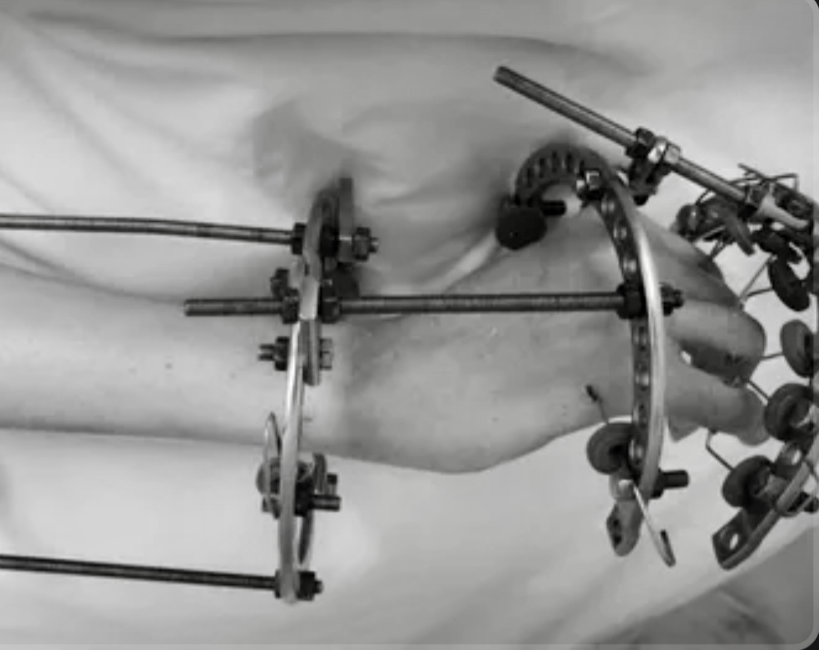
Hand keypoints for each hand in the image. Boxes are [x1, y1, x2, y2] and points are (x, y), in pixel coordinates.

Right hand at [339, 207, 765, 472]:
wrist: (379, 374)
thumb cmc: (430, 337)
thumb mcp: (515, 290)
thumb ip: (576, 296)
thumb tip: (618, 324)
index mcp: (582, 237)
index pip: (680, 254)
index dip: (692, 293)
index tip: (686, 323)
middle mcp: (613, 264)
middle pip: (712, 292)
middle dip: (720, 332)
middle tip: (706, 366)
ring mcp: (622, 319)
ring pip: (728, 339)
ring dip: (733, 371)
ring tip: (724, 401)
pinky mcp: (617, 381)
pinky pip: (704, 395)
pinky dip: (724, 413)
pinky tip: (720, 425)